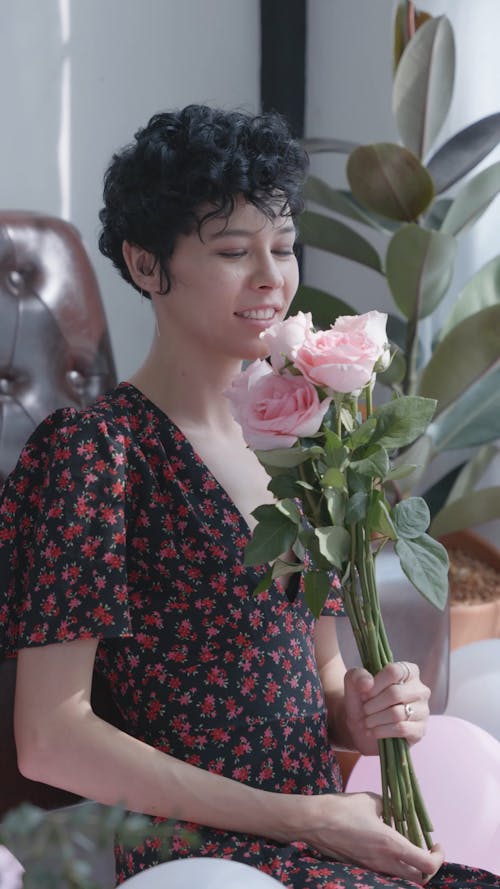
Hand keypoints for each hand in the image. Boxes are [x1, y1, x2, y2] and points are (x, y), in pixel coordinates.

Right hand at [299, 791, 443, 884]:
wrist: (313, 822)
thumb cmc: (342, 808)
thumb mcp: (370, 800)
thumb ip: (388, 806)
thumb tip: (394, 809)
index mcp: (391, 844)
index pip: (427, 865)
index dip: (438, 857)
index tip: (435, 843)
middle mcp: (384, 862)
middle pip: (419, 879)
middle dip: (427, 867)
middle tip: (424, 849)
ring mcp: (371, 868)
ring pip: (401, 877)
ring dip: (409, 866)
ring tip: (405, 846)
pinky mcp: (360, 868)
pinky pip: (385, 872)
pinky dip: (393, 864)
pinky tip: (385, 846)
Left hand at [343, 661, 429, 753]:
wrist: (363, 727)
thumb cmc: (362, 701)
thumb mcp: (353, 683)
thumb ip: (357, 675)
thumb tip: (368, 682)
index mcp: (408, 671)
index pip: (394, 671)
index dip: (375, 684)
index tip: (364, 694)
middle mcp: (420, 689)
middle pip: (395, 693)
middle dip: (373, 704)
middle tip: (364, 710)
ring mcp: (423, 710)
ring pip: (397, 713)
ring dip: (375, 719)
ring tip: (367, 721)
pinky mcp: (420, 730)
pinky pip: (401, 729)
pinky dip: (382, 731)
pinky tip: (373, 731)